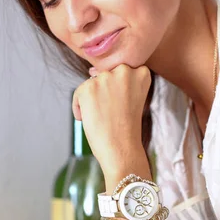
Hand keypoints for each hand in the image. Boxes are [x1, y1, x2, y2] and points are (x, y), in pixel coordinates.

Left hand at [72, 64, 150, 179]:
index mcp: (141, 72)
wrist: (122, 149)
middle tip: (112, 114)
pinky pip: (78, 94)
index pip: (121, 73)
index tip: (122, 107)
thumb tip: (91, 71)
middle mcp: (124, 70)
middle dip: (105, 94)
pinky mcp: (88, 87)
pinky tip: (90, 119)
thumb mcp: (132, 97)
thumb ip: (118, 81)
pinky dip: (80, 108)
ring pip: (91, 84)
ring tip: (103, 117)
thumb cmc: (126, 127)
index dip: (118, 92)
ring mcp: (106, 78)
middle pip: (106, 76)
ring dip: (92, 101)